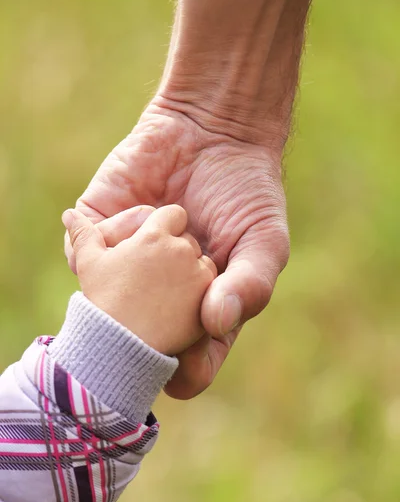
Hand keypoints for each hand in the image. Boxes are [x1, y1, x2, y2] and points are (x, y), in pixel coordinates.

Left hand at [66, 99, 288, 397]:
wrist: (218, 130)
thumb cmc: (249, 194)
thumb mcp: (265, 241)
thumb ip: (251, 285)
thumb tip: (217, 323)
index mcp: (201, 310)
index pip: (190, 360)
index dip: (185, 371)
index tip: (179, 368)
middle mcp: (159, 295)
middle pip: (135, 341)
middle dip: (133, 340)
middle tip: (140, 325)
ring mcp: (128, 264)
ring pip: (103, 300)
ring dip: (122, 279)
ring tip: (157, 235)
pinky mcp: (102, 228)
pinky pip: (84, 251)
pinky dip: (105, 235)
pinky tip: (144, 211)